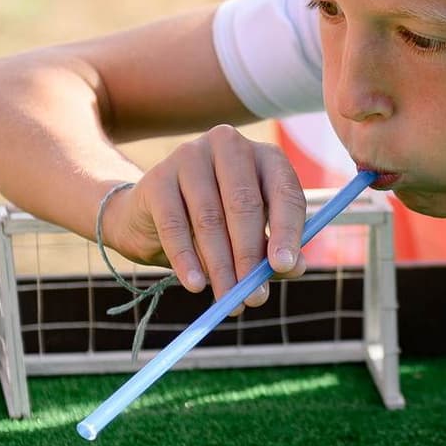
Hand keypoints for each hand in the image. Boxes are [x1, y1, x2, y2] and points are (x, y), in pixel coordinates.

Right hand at [105, 125, 307, 311]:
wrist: (151, 216)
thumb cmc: (214, 224)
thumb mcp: (250, 235)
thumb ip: (273, 249)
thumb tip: (294, 267)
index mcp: (264, 156)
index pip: (284, 192)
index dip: (286, 231)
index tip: (283, 267)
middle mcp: (229, 146)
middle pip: (244, 205)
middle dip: (249, 257)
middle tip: (253, 296)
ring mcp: (190, 156)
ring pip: (210, 219)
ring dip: (220, 265)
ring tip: (227, 299)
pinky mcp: (158, 177)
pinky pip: (174, 224)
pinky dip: (186, 259)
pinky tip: (195, 284)